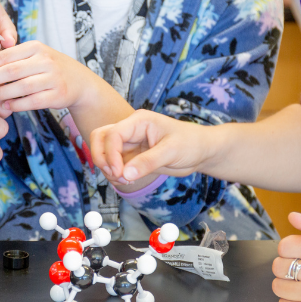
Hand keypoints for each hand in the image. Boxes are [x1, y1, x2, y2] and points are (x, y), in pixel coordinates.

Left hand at [0, 40, 98, 112]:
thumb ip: (12, 59)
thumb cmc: (49, 68)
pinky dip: (17, 104)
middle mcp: (45, 60)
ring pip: (21, 87)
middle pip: (10, 70)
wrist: (80, 82)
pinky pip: (33, 101)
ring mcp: (53, 78)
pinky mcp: (58, 95)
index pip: (4, 55)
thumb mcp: (34, 56)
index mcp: (34, 47)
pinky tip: (5, 107)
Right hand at [89, 109, 213, 183]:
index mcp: (139, 121)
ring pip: (104, 152)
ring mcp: (129, 143)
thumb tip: (125, 174)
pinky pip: (114, 163)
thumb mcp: (171, 152)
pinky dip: (115, 174)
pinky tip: (128, 180)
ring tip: (126, 180)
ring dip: (108, 168)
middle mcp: (130, 130)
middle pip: (100, 138)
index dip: (111, 154)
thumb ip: (148, 162)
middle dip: (102, 158)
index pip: (113, 134)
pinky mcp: (131, 156)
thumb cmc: (190, 143)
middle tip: (116, 175)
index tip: (120, 173)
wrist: (200, 150)